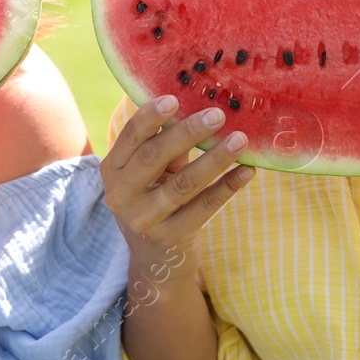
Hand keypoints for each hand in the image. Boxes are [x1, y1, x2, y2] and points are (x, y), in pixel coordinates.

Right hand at [101, 95, 254, 283]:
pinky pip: (205, 207)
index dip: (150, 116)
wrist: (156, 261)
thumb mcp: (152, 172)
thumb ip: (166, 143)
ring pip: (184, 183)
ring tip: (241, 140)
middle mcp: (121, 195)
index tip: (175, 98)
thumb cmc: (155, 198)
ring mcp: (144, 220)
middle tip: (219, 114)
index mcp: (112, 170)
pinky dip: (228, 186)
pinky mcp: (171, 237)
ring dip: (215, 159)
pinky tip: (247, 171)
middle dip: (188, 132)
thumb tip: (198, 104)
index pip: (130, 137)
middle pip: (154, 156)